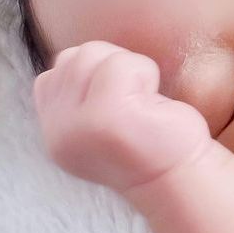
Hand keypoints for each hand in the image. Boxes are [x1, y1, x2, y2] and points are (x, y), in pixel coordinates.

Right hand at [32, 41, 214, 196]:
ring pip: (93, 53)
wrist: (179, 178)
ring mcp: (79, 124)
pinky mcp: (106, 116)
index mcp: (56, 133)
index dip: (92, 74)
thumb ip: (77, 96)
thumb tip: (70, 57)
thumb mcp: (99, 123)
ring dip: (129, 69)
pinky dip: (145, 73)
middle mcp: (59, 131)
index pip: (53, 74)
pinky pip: (122, 64)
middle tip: (135, 101)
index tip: (120, 103)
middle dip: (111, 66)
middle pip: (73, 58)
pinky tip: (151, 103)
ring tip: (142, 102)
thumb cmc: (150, 142)